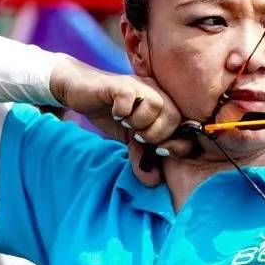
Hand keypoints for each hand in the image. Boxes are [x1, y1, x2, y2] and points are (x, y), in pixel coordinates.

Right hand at [49, 57, 194, 184]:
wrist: (80, 91)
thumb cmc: (110, 114)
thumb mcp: (129, 140)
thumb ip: (142, 157)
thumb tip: (153, 181)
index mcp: (165, 105)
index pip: (185, 126)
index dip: (176, 143)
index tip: (158, 151)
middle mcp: (156, 92)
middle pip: (173, 116)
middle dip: (156, 135)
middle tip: (137, 137)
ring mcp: (139, 85)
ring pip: (155, 105)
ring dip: (140, 122)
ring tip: (126, 124)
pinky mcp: (119, 83)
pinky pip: (129, 97)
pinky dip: (123, 111)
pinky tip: (116, 113)